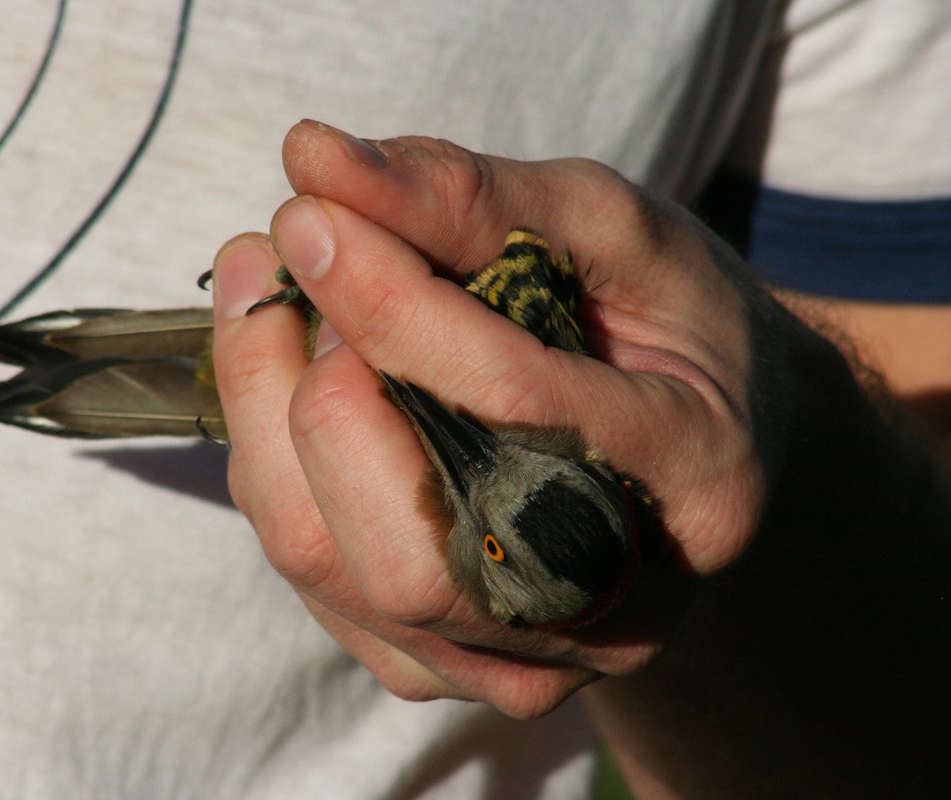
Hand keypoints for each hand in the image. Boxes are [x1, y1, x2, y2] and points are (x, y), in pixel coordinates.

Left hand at [208, 121, 796, 716]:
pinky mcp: (440, 664)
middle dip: (322, 386)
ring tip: (270, 297)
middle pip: (405, 537)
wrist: (699, 442)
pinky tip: (288, 377)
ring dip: (265, 415)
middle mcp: (609, 612)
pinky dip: (273, 463)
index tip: (308, 216)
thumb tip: (314, 159)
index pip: (511, 406)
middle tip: (299, 264)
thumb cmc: (668, 328)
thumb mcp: (609, 231)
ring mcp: (518, 659)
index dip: (389, 304)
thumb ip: (474, 196)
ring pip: (329, 562)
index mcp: (694, 484)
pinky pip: (311, 573)